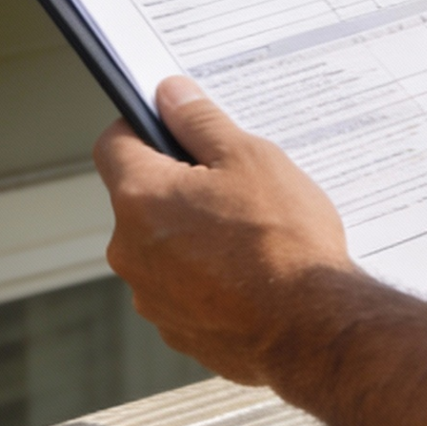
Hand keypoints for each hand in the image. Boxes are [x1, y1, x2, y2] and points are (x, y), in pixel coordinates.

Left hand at [93, 77, 358, 384]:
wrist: (312, 328)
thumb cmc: (283, 241)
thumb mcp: (249, 158)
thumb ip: (200, 121)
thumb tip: (170, 95)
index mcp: (140, 198)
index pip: (113, 144)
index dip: (141, 126)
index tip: (173, 124)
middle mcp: (130, 251)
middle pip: (141, 198)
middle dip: (179, 185)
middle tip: (233, 183)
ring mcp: (151, 296)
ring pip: (163, 246)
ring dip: (193, 233)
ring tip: (250, 234)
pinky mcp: (177, 330)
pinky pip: (183, 288)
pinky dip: (207, 277)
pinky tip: (250, 273)